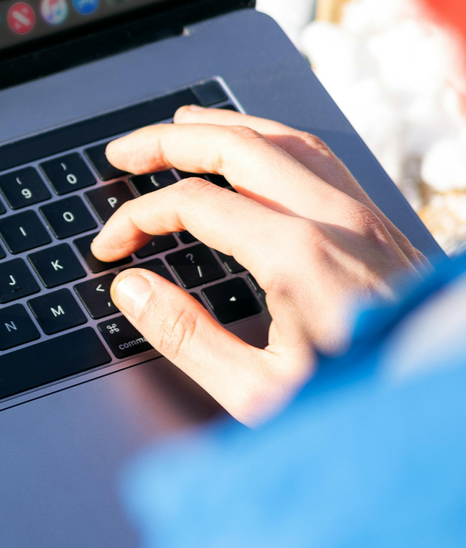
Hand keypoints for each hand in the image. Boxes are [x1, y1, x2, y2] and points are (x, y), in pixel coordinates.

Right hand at [90, 105, 424, 423]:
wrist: (444, 419)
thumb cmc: (365, 410)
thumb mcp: (258, 394)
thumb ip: (187, 337)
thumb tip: (132, 289)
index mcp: (297, 256)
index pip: (194, 203)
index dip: (139, 218)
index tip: (113, 246)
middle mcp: (334, 221)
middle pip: (237, 146)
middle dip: (168, 142)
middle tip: (124, 153)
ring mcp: (364, 217)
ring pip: (283, 138)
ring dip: (222, 128)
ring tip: (179, 128)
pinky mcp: (382, 227)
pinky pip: (318, 157)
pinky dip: (270, 140)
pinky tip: (253, 152)